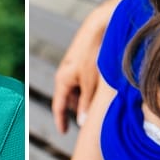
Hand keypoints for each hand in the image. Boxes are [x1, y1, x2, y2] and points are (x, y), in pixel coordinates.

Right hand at [51, 1, 108, 133]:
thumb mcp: (91, 84)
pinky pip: (81, 79)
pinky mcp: (80, 60)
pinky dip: (89, 86)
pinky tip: (102, 86)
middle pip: (68, 98)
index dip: (61, 121)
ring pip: (76, 89)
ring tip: (99, 100)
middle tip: (89, 117)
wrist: (98, 27)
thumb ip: (87, 104)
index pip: (58, 106)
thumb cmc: (94, 55)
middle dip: (77, 108)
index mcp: (62, 80)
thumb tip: (83, 122)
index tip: (63, 132)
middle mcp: (64, 74)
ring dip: (85, 97)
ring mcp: (71, 66)